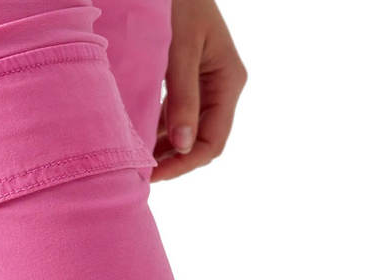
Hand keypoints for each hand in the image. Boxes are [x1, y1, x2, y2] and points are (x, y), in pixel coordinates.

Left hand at [152, 0, 246, 181]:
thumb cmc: (178, 1)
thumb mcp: (180, 49)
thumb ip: (183, 98)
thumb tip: (182, 146)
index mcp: (229, 80)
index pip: (214, 140)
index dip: (186, 163)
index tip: (156, 174)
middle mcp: (221, 86)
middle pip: (202, 141)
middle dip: (174, 160)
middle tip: (141, 175)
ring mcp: (205, 84)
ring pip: (187, 130)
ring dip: (163, 148)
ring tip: (136, 162)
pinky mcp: (186, 78)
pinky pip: (175, 114)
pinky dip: (157, 128)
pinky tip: (138, 138)